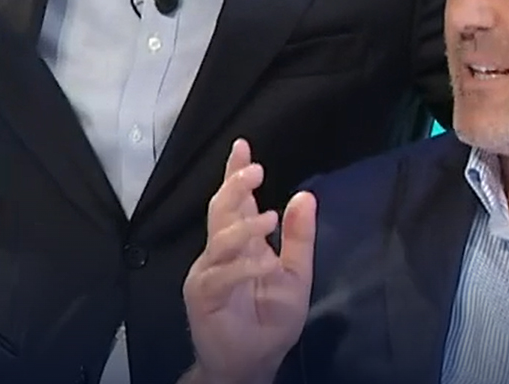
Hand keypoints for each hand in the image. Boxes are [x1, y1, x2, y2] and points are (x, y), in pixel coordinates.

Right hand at [183, 139, 316, 383]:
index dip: (235, 173)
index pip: (235, 200)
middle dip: (234, 186)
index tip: (242, 146)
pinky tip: (263, 264)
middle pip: (220, 209)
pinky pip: (221, 275)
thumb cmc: (271, 320)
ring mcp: (208, 271)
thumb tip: (305, 195)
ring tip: (268, 218)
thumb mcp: (296, 275)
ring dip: (243, 226)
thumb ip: (299, 238)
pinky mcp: (203, 295)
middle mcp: (220, 251)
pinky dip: (243, 267)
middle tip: (254, 170)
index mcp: (240, 242)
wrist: (252, 363)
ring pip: (219, 238)